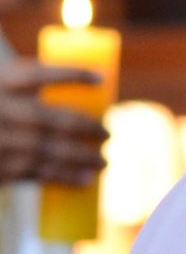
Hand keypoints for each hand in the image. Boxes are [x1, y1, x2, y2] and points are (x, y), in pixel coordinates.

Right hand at [0, 59, 105, 187]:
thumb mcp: (1, 85)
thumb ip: (23, 82)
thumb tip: (77, 90)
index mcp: (0, 83)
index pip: (40, 73)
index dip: (74, 74)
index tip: (101, 79)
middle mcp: (2, 111)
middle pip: (54, 119)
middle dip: (87, 127)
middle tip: (108, 133)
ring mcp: (3, 141)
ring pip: (51, 150)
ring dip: (83, 157)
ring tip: (103, 161)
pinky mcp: (2, 168)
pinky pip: (39, 173)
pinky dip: (65, 176)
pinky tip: (84, 180)